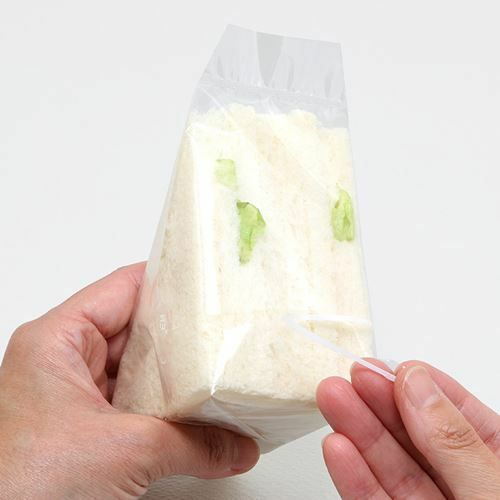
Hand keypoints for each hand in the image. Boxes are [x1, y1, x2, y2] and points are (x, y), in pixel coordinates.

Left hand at [0, 264, 258, 498]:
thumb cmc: (22, 488)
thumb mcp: (124, 451)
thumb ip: (192, 443)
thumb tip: (236, 445)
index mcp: (58, 340)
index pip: (124, 288)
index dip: (168, 281)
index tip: (207, 281)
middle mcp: (63, 361)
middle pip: (135, 327)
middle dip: (179, 333)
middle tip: (222, 328)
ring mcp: (74, 395)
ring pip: (136, 368)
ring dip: (173, 375)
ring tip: (215, 369)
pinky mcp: (83, 427)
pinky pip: (133, 402)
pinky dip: (162, 406)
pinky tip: (191, 410)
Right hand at [317, 359, 499, 498]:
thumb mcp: (495, 491)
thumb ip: (455, 443)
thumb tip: (417, 384)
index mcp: (498, 466)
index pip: (458, 415)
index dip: (421, 386)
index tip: (387, 366)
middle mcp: (465, 484)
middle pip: (416, 436)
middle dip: (378, 402)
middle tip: (350, 376)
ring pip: (391, 466)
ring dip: (357, 431)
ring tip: (332, 398)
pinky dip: (354, 476)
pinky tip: (338, 448)